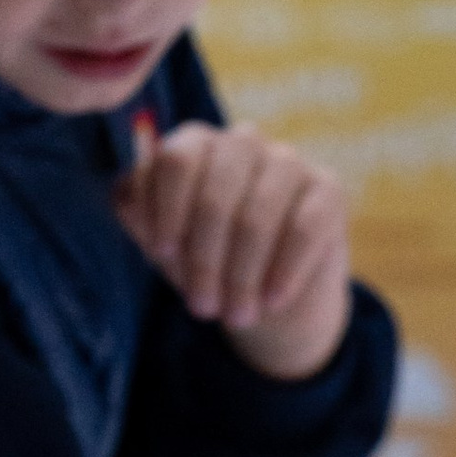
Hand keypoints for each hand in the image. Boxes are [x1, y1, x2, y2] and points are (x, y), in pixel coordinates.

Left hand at [112, 116, 352, 380]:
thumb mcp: (163, 242)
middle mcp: (241, 141)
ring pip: (258, 215)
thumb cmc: (202, 258)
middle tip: (201, 307)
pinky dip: (285, 270)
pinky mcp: (328, 189)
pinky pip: (305, 228)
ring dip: (242, 275)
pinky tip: (272, 301)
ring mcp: (287, 161)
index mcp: (194, 143)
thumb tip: (127, 196)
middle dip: (204, 258)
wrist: (265, 293)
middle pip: (215, 192)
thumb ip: (139, 215)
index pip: (174, 159)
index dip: (166, 209)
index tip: (162, 254)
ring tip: (235, 315)